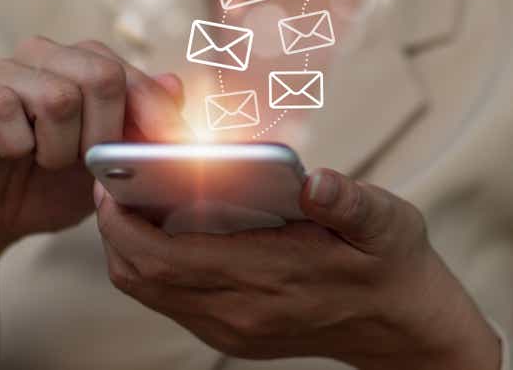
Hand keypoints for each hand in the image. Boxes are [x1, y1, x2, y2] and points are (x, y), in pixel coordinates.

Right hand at [0, 36, 186, 268]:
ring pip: (58, 97)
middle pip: (102, 75)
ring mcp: (4, 71)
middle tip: (87, 162)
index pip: (131, 75)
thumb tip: (175, 83)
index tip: (168, 151)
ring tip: (47, 160)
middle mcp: (47, 56)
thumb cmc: (53, 185)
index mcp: (85, 64)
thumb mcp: (110, 163)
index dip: (154, 115)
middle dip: (105, 133)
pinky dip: (17, 146)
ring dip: (60, 147)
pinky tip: (12, 155)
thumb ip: (141, 126)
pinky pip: (4, 109)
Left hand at [96, 169, 500, 369]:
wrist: (402, 326)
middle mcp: (241, 312)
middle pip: (142, 275)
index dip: (124, 220)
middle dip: (113, 228)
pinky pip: (168, 300)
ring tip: (130, 199)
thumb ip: (350, 201)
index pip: (166, 256)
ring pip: (149, 290)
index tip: (110, 179)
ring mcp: (233, 328)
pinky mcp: (232, 334)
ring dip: (127, 247)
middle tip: (112, 179)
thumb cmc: (391, 264)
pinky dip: (150, 265)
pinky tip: (164, 230)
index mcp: (272, 277)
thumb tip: (317, 182)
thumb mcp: (386, 223)